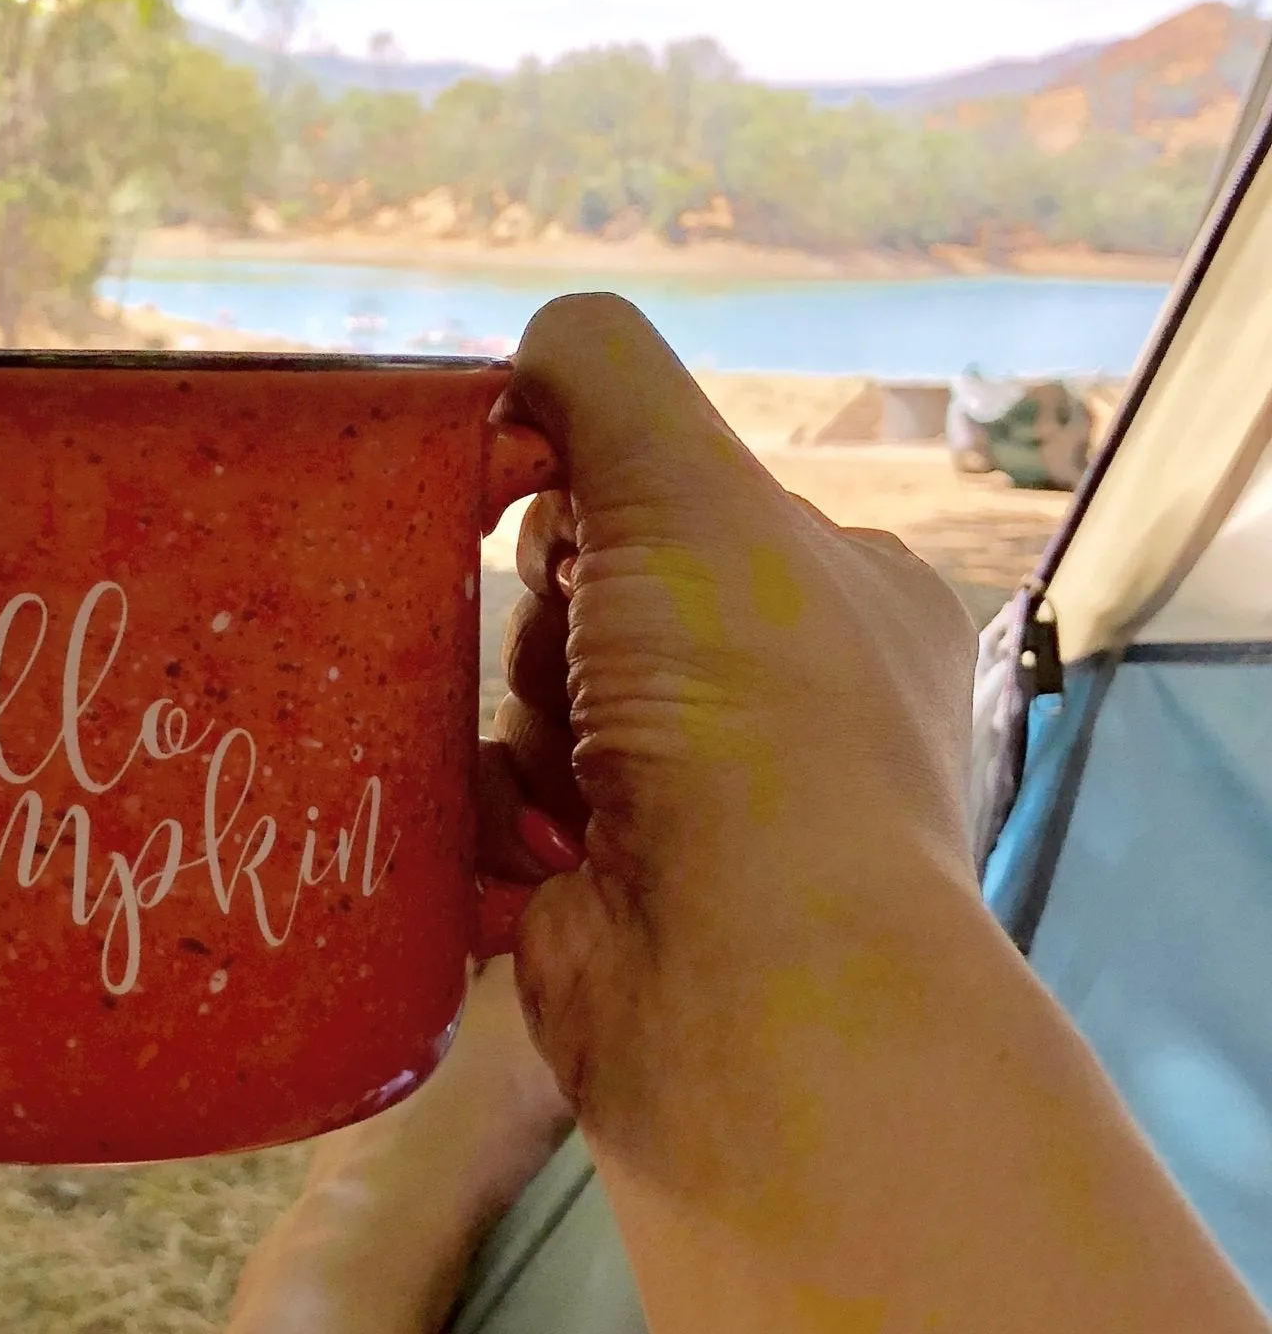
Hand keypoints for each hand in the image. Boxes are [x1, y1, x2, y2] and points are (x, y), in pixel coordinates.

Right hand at [484, 293, 982, 1219]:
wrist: (751, 982)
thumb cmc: (747, 710)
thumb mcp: (688, 487)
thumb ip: (604, 374)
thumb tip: (533, 351)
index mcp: (837, 595)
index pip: (678, 502)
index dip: (600, 503)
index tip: (559, 524)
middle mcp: (781, 700)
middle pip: (589, 602)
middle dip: (557, 628)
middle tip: (581, 663)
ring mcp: (700, 808)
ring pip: (533, 702)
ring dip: (525, 726)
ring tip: (571, 784)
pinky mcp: (609, 889)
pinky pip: (499, 802)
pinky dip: (495, 810)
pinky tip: (533, 843)